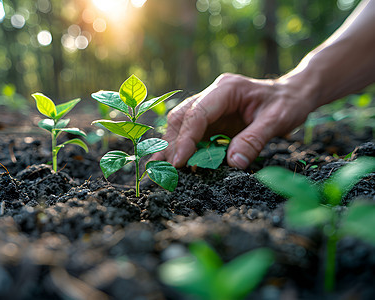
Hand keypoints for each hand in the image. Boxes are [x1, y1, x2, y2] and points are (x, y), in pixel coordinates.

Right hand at [152, 73, 315, 168]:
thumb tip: (233, 164)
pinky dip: (184, 147)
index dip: (186, 138)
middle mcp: (213, 94)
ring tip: (163, 168)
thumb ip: (254, 140)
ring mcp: (211, 106)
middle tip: (166, 169)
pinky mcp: (212, 119)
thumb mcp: (277, 120)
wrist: (293, 95)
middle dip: (173, 143)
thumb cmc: (288, 103)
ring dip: (173, 146)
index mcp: (227, 89)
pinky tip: (178, 163)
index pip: (198, 113)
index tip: (180, 161)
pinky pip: (193, 132)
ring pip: (182, 123)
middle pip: (182, 116)